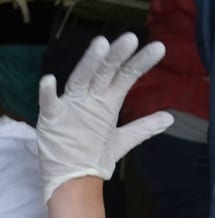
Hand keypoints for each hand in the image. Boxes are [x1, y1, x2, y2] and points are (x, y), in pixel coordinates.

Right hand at [36, 34, 172, 201]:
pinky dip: (47, 93)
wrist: (71, 178)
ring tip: (100, 45)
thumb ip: (143, 127)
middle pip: (104, 72)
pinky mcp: (51, 119)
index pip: (126, 76)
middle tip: (130, 38)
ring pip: (80, 80)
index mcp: (107, 101)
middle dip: (116, 56)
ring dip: (88, 64)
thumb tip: (170, 117)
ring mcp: (70, 106)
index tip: (158, 47)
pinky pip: (48, 104)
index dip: (141, 62)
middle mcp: (90, 98)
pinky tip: (49, 80)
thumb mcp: (122, 140)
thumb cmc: (92, 156)